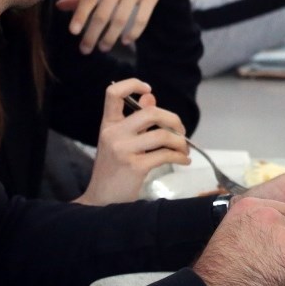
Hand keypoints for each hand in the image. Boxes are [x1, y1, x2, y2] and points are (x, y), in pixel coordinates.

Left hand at [55, 0, 183, 51]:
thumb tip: (59, 6)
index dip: (80, 16)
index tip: (73, 32)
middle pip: (103, 14)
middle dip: (92, 35)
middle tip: (85, 50)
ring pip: (121, 19)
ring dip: (110, 37)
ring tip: (103, 48)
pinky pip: (142, 18)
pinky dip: (133, 32)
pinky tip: (126, 41)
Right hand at [74, 80, 190, 205]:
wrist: (101, 201)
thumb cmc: (113, 169)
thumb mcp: (119, 141)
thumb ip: (136, 120)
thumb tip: (151, 98)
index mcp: (108, 124)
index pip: (113, 93)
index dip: (132, 84)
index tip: (148, 89)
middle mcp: (113, 134)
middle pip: (150, 112)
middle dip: (173, 119)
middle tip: (180, 130)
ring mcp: (123, 150)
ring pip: (162, 134)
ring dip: (180, 142)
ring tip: (183, 149)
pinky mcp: (135, 167)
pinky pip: (165, 155)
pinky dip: (180, 157)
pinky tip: (183, 161)